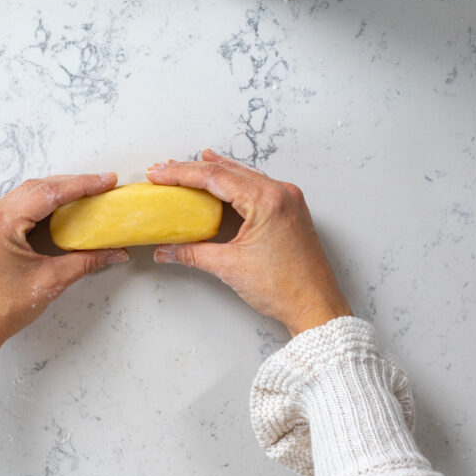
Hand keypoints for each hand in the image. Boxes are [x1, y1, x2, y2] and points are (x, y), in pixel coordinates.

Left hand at [0, 174, 127, 412]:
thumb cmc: (1, 309)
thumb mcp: (50, 282)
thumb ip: (86, 262)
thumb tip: (115, 252)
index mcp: (1, 224)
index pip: (48, 193)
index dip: (81, 184)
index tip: (106, 181)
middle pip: (37, 188)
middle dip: (72, 184)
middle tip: (102, 185)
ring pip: (27, 194)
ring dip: (56, 191)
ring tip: (86, 193)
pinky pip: (17, 205)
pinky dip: (42, 203)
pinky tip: (60, 207)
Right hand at [147, 150, 350, 336]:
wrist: (317, 306)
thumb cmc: (285, 288)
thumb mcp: (230, 267)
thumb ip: (192, 253)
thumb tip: (166, 250)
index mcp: (267, 201)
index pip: (215, 177)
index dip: (181, 173)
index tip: (159, 173)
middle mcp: (280, 192)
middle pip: (228, 170)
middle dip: (193, 169)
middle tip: (164, 169)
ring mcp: (288, 199)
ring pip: (243, 175)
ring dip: (213, 172)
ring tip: (184, 169)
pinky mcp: (290, 209)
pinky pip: (256, 186)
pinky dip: (233, 182)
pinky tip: (219, 178)